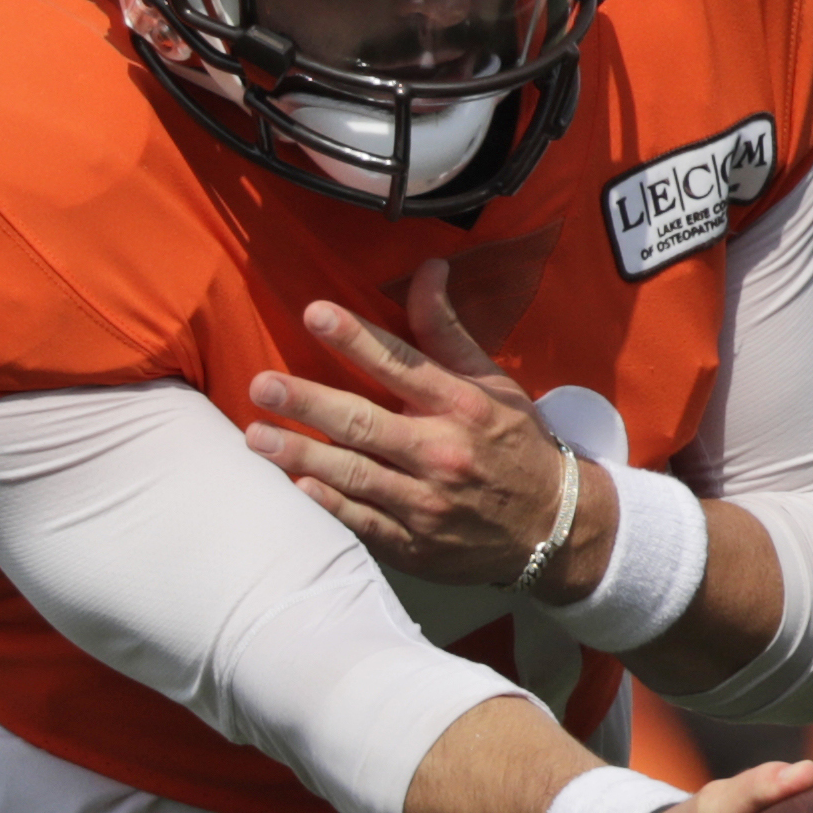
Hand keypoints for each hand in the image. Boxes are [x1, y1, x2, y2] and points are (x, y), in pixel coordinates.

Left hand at [245, 262, 603, 588]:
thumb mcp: (494, 384)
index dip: (357, 338)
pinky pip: (365, 524)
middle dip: (310, 402)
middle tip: (263, 384)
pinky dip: (331, 506)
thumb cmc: (516, 445)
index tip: (315, 314)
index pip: (403, 364)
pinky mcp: (417, 545)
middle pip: (367, 423)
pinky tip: (297, 487)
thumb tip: (428, 267)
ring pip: (356, 475)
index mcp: (463, 406)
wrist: (556, 528)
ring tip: (256, 436)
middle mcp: (443, 453)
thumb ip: (448, 331)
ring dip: (302, 454)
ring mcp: (428, 504)